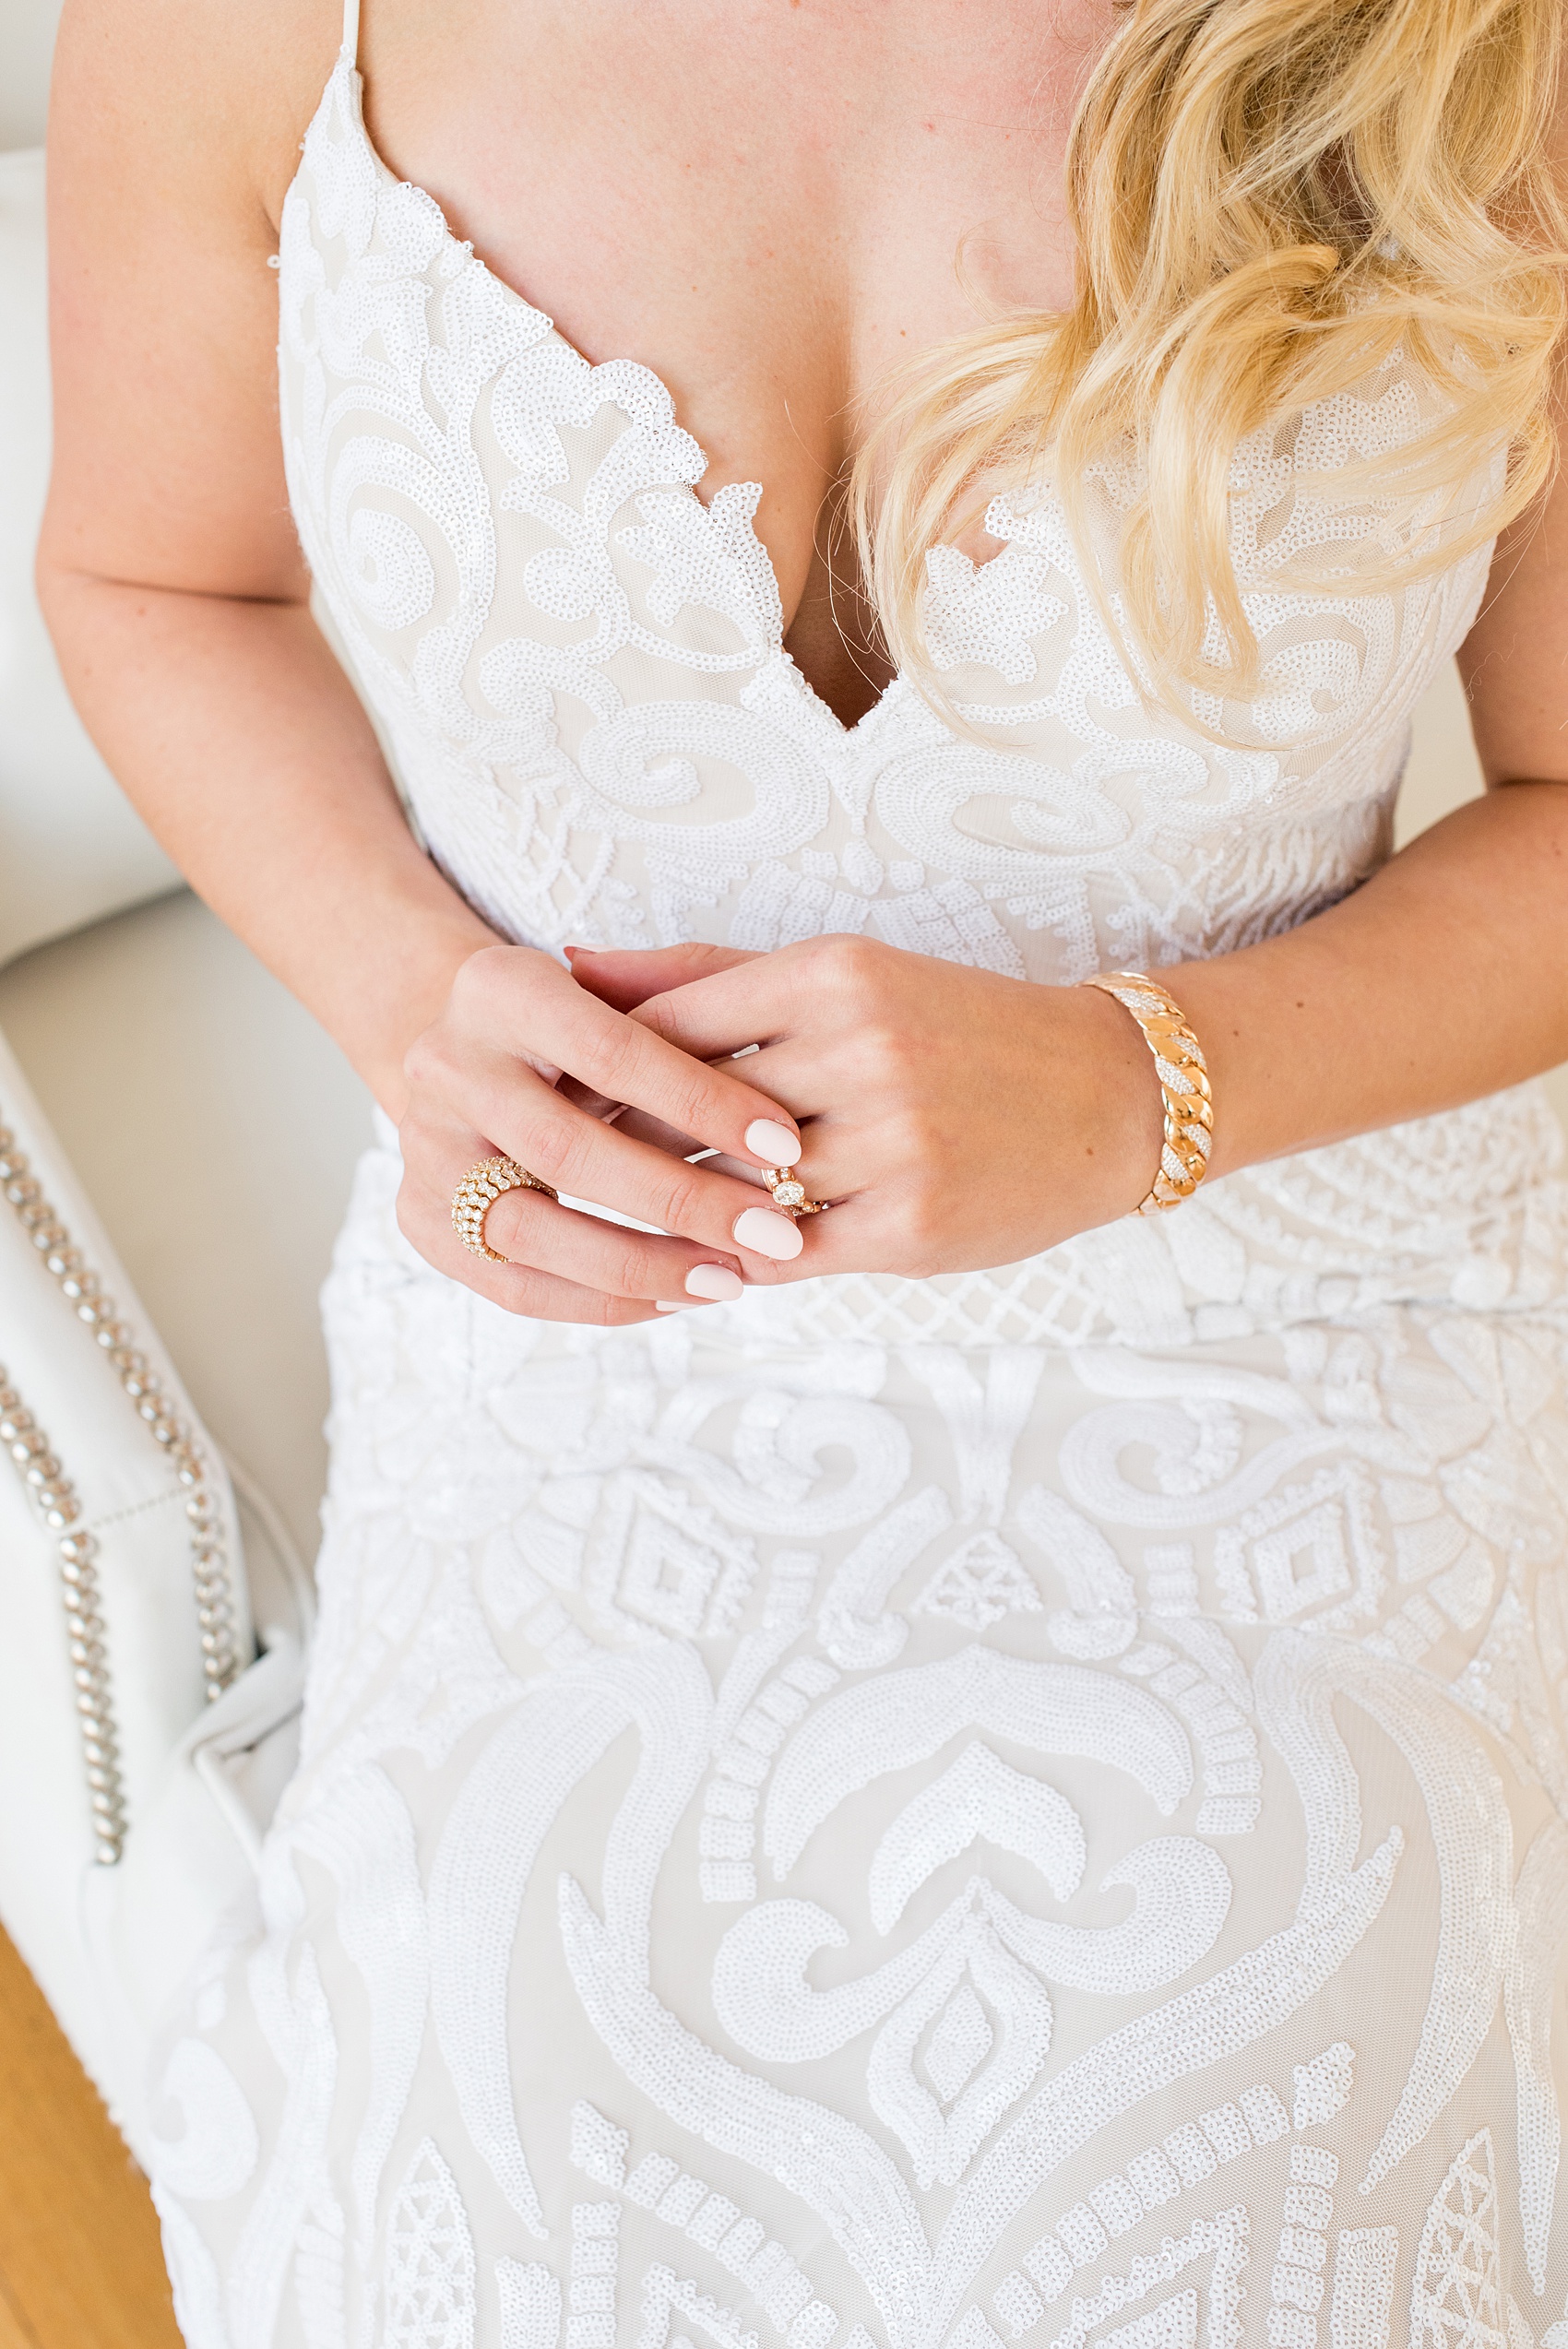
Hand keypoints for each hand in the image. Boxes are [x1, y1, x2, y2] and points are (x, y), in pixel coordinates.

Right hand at [396, 944, 814, 1322]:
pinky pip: (513, 1285)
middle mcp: (444, 1063)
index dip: (701, 1101)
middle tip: (773, 1232)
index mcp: (499, 987)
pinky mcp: (420, 1219)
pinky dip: (601, 1301)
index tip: (785, 1146)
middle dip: (680, 1198)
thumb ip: (686, 1002)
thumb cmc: (589, 1021)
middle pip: (564, 1148)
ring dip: (641, 1263)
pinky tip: (676, 1298)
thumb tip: (754, 1055)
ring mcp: (422, 1147)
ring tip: (730, 1280)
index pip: (609, 1050)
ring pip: (529, 1229)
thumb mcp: (632, 989)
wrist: (483, 1054)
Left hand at [567, 936, 1165, 1278]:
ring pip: (733, 1190)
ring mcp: (891, 1141)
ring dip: (679, 1212)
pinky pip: (786, 1253)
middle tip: (565, 1174)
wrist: (1113, 1094)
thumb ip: (705, 977)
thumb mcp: (845, 977)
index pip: (669, 1027)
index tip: (557, 1101)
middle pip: (687, 1112)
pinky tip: (719, 1254)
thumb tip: (571, 963)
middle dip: (623, 1149)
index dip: (598, 1073)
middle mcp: (861, 1050)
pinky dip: (741, 1257)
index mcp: (835, 973)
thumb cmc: (959, 1031)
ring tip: (639, 1218)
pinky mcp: (913, 1224)